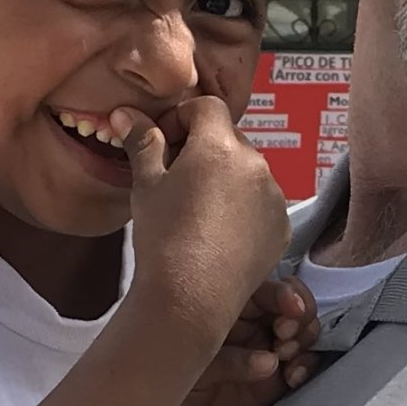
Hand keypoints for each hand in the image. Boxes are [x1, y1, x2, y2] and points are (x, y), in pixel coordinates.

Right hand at [116, 95, 291, 348]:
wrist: (190, 298)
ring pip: (246, 173)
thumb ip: (142, 142)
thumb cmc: (163, 238)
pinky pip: (261, 204)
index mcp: (220, 146)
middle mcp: (256, 165)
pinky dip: (243, 210)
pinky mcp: (281, 227)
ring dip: (225, 181)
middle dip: (202, 151)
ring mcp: (274, 197)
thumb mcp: (146, 185)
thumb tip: (126, 114)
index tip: (163, 143)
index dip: (181, 119)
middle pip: (228, 140)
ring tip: (196, 213)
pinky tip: (217, 234)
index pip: (207, 108)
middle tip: (175, 180)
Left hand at [157, 276, 319, 405]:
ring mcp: (265, 349)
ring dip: (305, 337)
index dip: (283, 293)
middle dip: (298, 315)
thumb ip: (227, 361)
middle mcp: (249, 323)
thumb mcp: (187, 367)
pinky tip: (293, 376)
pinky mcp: (276, 379)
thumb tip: (269, 362)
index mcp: (224, 306)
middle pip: (290, 304)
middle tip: (284, 335)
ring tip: (287, 355)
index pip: (260, 288)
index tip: (290, 308)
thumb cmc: (165, 383)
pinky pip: (303, 363)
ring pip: (302, 330)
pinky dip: (306, 365)